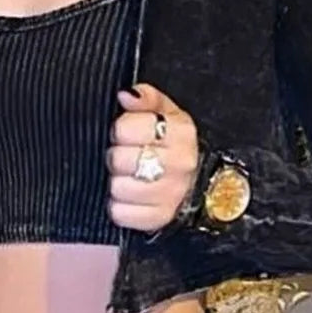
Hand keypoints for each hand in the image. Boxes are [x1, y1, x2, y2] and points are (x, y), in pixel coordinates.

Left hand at [106, 82, 199, 232]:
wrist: (194, 180)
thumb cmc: (171, 143)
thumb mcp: (165, 113)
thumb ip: (146, 98)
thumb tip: (126, 95)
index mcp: (180, 132)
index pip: (125, 128)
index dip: (119, 130)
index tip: (124, 133)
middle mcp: (181, 163)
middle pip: (119, 159)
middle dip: (117, 156)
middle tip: (126, 156)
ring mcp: (172, 193)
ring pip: (118, 188)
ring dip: (117, 182)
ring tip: (129, 176)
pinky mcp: (159, 217)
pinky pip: (120, 213)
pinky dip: (119, 207)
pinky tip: (130, 197)